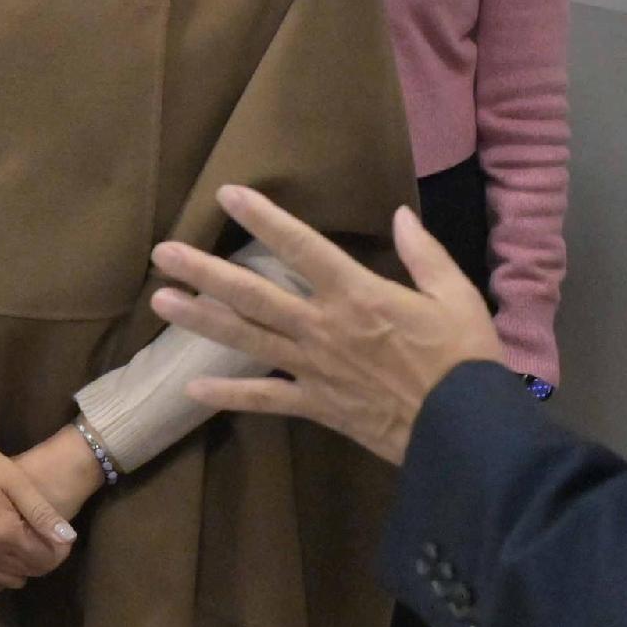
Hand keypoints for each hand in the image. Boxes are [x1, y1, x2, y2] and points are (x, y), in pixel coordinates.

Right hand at [0, 415, 76, 597]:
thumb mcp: (16, 481)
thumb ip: (42, 513)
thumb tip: (68, 539)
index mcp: (4, 534)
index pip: (43, 560)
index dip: (58, 552)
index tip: (61, 538)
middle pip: (25, 573)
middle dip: (40, 560)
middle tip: (40, 538)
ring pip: (3, 582)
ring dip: (17, 570)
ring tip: (19, 545)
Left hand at [151, 187, 498, 466]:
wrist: (465, 431)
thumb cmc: (465, 359)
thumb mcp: (456, 296)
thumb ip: (424, 254)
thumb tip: (400, 214)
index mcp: (358, 294)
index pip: (301, 247)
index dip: (262, 218)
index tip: (227, 195)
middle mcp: (324, 327)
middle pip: (253, 294)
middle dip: (204, 272)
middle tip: (163, 253)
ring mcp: (314, 368)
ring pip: (247, 340)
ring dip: (201, 320)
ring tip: (161, 302)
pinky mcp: (317, 406)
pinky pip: (264, 400)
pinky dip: (228, 395)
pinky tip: (191, 388)